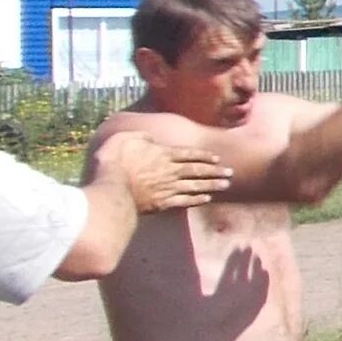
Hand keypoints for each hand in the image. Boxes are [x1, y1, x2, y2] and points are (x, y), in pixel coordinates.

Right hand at [97, 132, 231, 213]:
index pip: (189, 154)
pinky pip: (185, 201)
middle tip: (230, 172)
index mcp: (163, 154)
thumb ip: (142, 137)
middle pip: (198, 170)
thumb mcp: (125, 139)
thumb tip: (151, 138)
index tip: (217, 158)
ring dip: (212, 185)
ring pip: (196, 186)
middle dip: (215, 171)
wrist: (110, 189)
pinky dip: (197, 200)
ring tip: (226, 185)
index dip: (204, 156)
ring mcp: (168, 188)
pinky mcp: (162, 203)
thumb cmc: (114, 162)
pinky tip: (207, 199)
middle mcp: (170, 171)